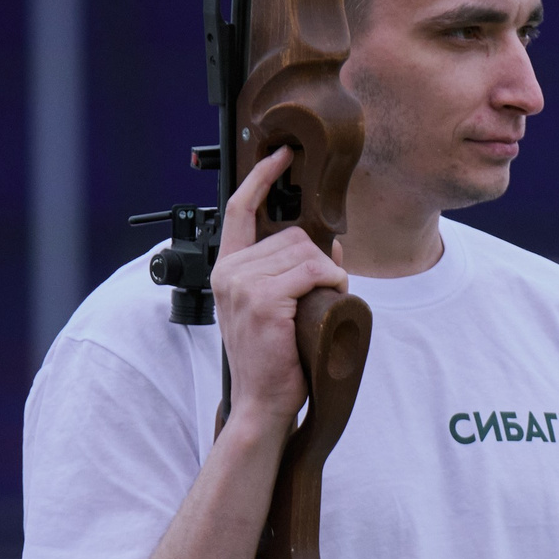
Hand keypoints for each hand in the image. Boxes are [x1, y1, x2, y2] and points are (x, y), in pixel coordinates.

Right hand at [209, 147, 348, 430]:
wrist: (261, 402)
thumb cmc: (273, 359)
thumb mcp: (276, 307)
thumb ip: (291, 272)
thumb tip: (331, 244)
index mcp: (227, 270)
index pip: (239, 211)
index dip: (261, 178)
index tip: (280, 156)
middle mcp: (230, 273)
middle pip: (291, 236)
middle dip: (318, 260)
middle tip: (321, 294)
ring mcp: (244, 285)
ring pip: (306, 253)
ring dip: (327, 275)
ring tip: (319, 306)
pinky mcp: (264, 300)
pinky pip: (313, 271)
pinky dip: (330, 282)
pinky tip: (326, 302)